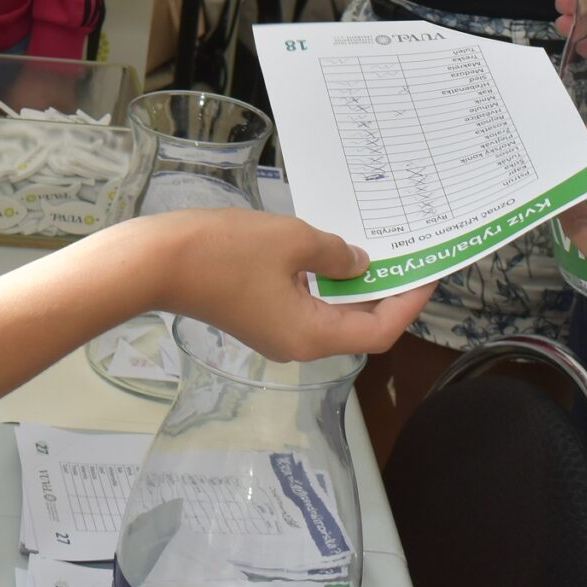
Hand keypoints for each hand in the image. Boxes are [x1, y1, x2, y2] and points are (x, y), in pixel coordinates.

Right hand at [142, 211, 436, 360]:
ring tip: (373, 248)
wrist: (158, 262)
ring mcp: (276, 333)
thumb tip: (358, 264)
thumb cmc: (225, 252)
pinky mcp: (258, 316)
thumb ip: (334, 254)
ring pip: (331, 314)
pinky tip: (329, 251)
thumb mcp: (292, 241)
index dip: (408, 303)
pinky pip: (306, 304)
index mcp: (312, 335)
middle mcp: (298, 344)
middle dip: (385, 292)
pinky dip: (325, 282)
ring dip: (354, 285)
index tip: (428, 273)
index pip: (378, 331)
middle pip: (357, 326)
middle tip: (407, 255)